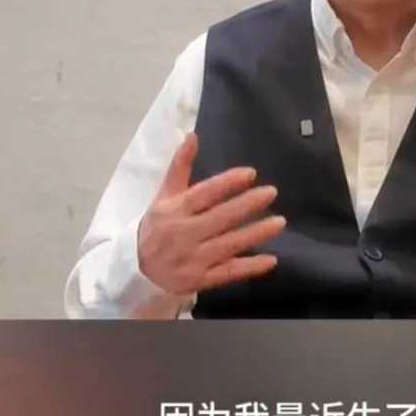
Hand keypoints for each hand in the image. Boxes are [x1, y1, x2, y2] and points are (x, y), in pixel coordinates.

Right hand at [137, 132, 284, 294]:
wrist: (136, 270)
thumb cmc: (158, 226)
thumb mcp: (164, 196)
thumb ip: (180, 166)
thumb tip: (192, 136)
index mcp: (174, 210)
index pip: (203, 194)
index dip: (227, 183)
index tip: (250, 173)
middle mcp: (183, 234)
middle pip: (220, 218)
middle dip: (246, 205)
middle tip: (271, 192)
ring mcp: (192, 259)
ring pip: (228, 245)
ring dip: (255, 234)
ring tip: (280, 222)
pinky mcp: (200, 280)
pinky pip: (228, 273)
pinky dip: (249, 267)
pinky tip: (271, 260)